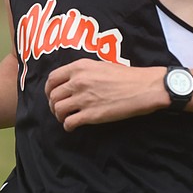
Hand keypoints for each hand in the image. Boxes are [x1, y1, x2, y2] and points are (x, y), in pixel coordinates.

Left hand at [44, 61, 163, 130]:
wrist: (143, 88)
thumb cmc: (127, 76)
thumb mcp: (101, 65)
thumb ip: (84, 71)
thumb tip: (73, 80)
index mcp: (79, 67)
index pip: (52, 78)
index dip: (49, 89)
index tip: (52, 95)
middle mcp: (78, 81)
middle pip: (53, 96)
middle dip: (53, 104)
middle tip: (59, 109)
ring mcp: (83, 98)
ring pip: (58, 109)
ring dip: (59, 116)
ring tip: (65, 118)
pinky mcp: (91, 115)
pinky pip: (69, 123)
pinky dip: (68, 126)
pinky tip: (72, 127)